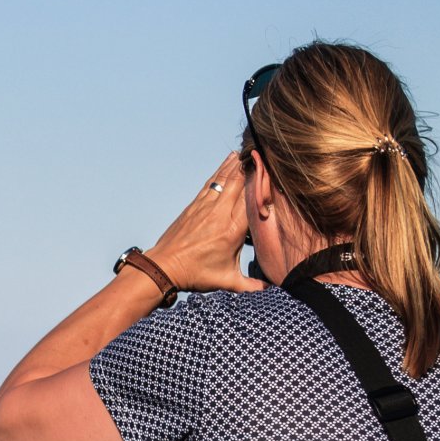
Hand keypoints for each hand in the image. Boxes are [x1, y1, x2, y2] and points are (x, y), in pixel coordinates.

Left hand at [144, 154, 263, 294]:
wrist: (164, 267)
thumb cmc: (195, 274)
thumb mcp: (227, 282)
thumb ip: (252, 286)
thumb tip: (273, 292)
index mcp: (233, 230)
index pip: (252, 199)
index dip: (263, 182)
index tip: (275, 169)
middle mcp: (220, 214)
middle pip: (240, 182)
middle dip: (252, 166)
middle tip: (265, 150)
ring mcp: (206, 207)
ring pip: (225, 179)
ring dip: (237, 163)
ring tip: (249, 148)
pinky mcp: (195, 205)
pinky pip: (212, 182)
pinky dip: (221, 170)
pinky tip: (229, 160)